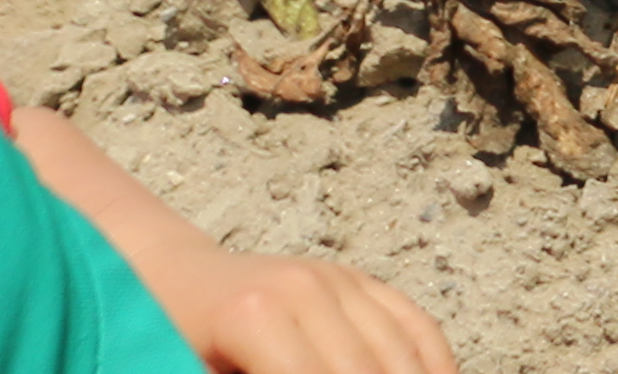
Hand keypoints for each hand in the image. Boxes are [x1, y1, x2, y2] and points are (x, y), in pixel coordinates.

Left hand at [173, 257, 459, 373]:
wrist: (170, 274)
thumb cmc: (164, 341)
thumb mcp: (187, 373)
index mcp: (253, 317)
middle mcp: (307, 288)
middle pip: (366, 371)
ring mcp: (341, 278)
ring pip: (401, 353)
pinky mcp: (361, 280)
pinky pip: (416, 325)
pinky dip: (434, 364)